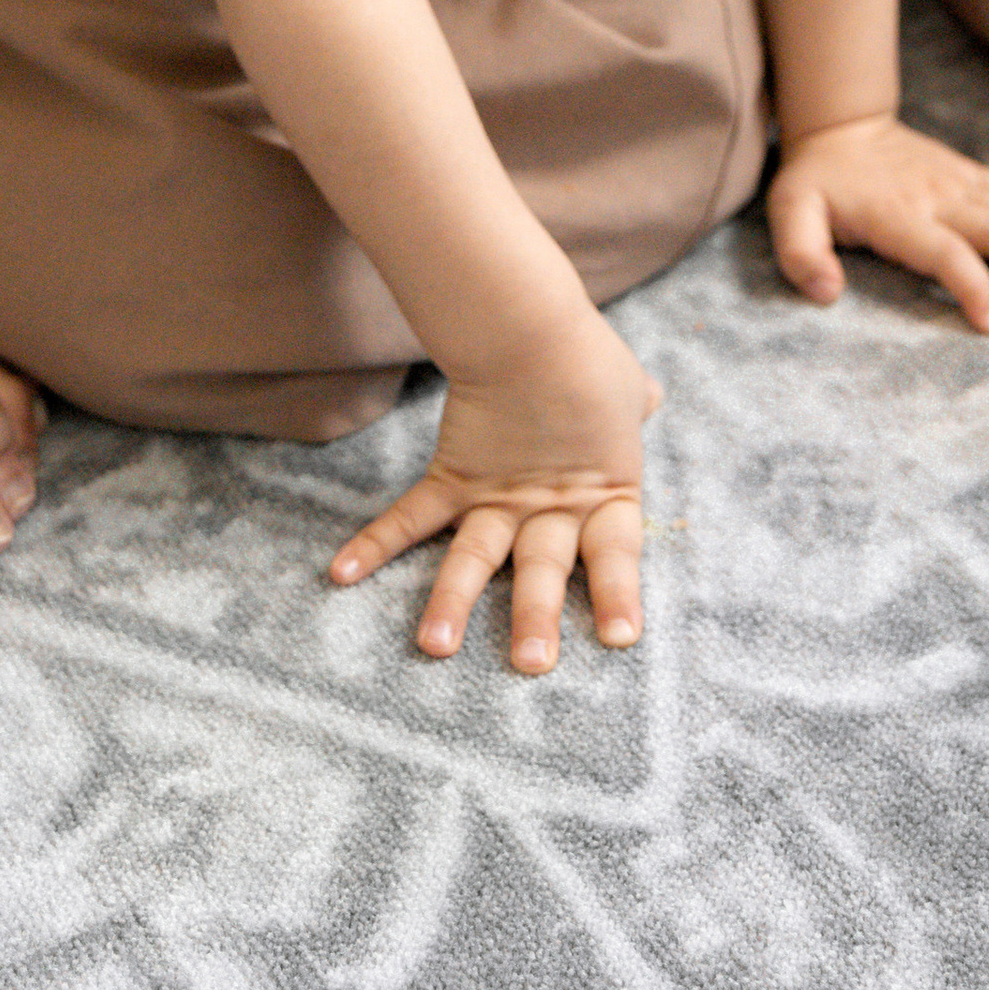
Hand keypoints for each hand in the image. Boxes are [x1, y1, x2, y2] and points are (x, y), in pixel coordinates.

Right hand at [329, 314, 661, 673]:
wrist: (529, 323)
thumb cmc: (587, 354)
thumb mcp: (626, 388)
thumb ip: (634, 405)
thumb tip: (648, 395)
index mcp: (600, 491)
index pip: (615, 553)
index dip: (618, 596)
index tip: (620, 640)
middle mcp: (547, 505)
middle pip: (542, 569)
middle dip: (536, 619)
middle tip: (532, 666)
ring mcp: (496, 495)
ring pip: (474, 558)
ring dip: (451, 603)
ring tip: (434, 649)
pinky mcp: (454, 476)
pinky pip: (411, 516)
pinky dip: (375, 543)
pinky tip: (340, 574)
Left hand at [769, 114, 988, 335]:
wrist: (841, 125)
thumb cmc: (816, 180)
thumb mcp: (790, 211)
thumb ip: (801, 252)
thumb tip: (826, 291)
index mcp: (898, 214)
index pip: (943, 252)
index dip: (971, 286)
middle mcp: (937, 196)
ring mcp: (958, 182)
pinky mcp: (970, 174)